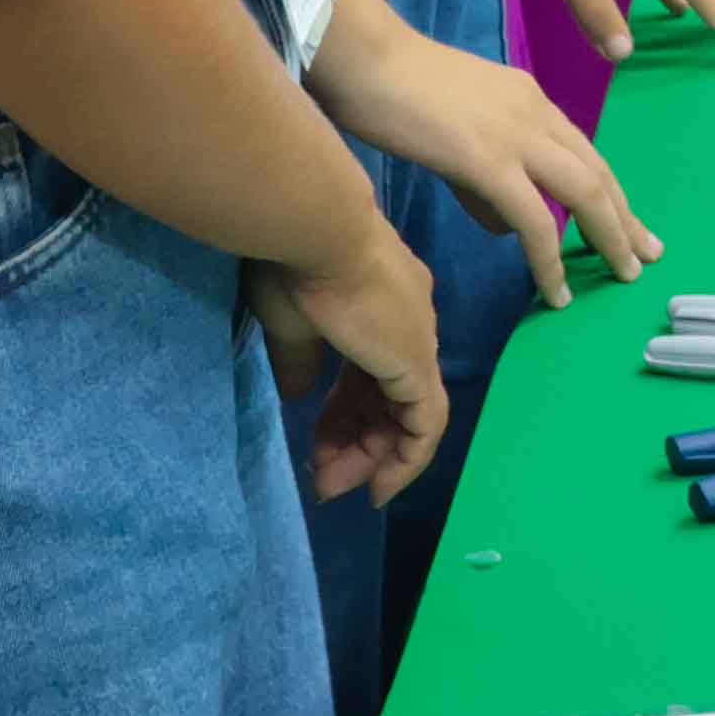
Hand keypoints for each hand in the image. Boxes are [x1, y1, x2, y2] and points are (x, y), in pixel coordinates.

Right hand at [249, 224, 449, 502]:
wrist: (317, 228)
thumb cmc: (295, 262)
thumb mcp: (290, 320)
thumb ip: (299, 359)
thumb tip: (297, 395)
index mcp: (383, 300)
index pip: (371, 367)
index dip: (346, 409)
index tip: (317, 441)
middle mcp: (410, 320)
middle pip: (391, 395)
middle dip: (355, 441)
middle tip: (321, 475)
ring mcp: (418, 341)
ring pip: (407, 415)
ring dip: (370, 456)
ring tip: (330, 485)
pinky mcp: (416, 363)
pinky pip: (424, 426)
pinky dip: (404, 460)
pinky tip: (376, 487)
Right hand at [313, 19, 660, 313]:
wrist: (363, 58)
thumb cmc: (392, 90)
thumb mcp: (454, 132)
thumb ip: (483, 178)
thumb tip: (506, 227)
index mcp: (529, 100)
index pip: (584, 153)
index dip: (611, 192)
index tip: (631, 224)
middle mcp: (535, 114)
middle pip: (597, 174)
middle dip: (626, 219)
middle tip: (647, 257)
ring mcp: (516, 135)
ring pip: (583, 193)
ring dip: (608, 237)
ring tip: (623, 274)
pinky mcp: (489, 160)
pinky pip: (534, 219)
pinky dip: (550, 259)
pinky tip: (555, 290)